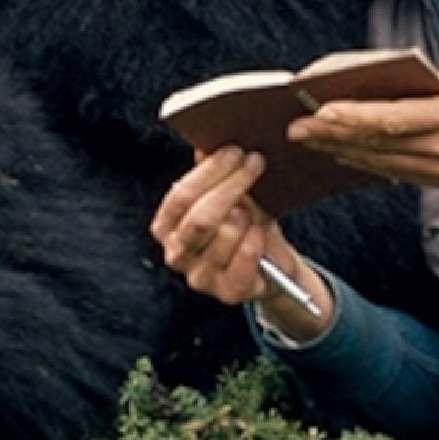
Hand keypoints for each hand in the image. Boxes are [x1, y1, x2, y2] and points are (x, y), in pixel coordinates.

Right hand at [148, 147, 331, 334]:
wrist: (271, 264)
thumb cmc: (245, 224)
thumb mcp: (230, 194)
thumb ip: (214, 174)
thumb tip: (205, 146)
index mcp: (167, 226)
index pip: (181, 196)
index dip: (209, 172)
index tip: (235, 151)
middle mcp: (176, 254)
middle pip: (200, 217)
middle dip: (231, 186)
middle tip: (255, 163)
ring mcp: (199, 277)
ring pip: (223, 237)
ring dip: (246, 217)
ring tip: (256, 211)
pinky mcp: (226, 293)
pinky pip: (241, 263)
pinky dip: (253, 243)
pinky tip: (259, 233)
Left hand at [288, 51, 438, 196]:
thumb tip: (427, 75)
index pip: (397, 118)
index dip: (356, 116)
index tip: (322, 110)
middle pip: (381, 145)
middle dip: (335, 136)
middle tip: (296, 128)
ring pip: (385, 163)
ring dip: (344, 152)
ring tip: (310, 141)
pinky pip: (400, 173)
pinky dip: (369, 164)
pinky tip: (346, 154)